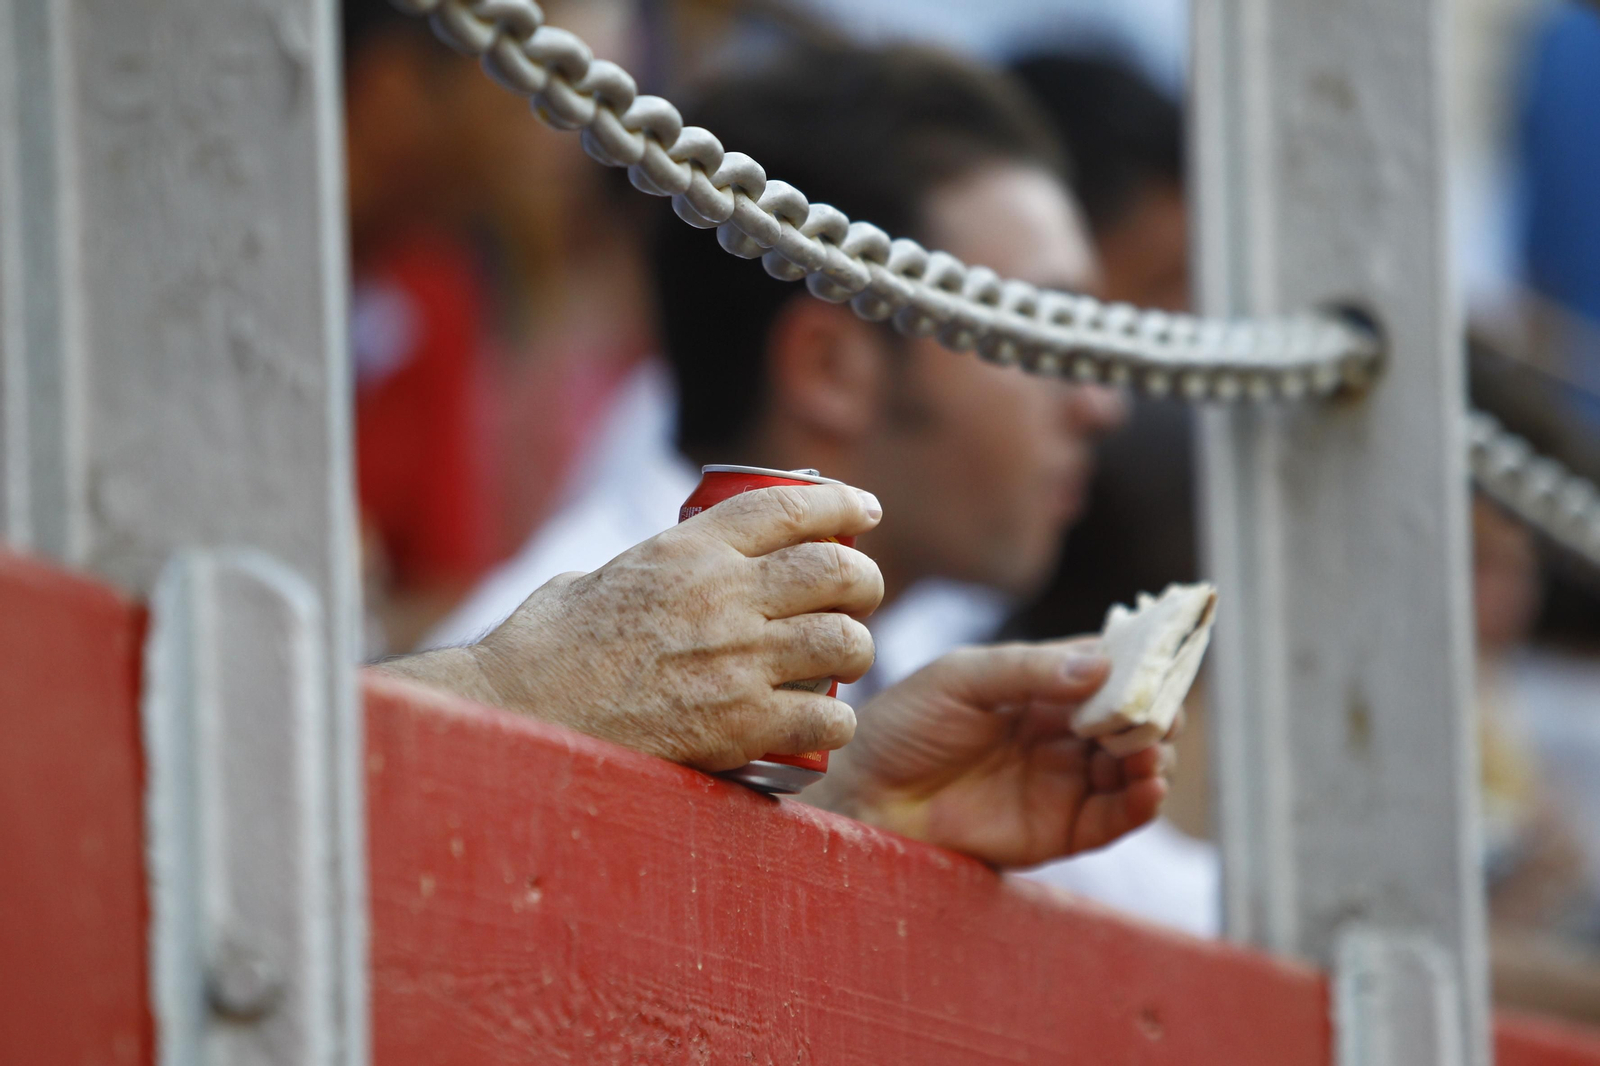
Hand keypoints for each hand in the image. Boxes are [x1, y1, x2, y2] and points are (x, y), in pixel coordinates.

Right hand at [379, 483, 884, 770]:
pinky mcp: (739, 726)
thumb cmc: (546, 647)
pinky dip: (838, 720)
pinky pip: (827, 718)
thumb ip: (653, 567)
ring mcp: (737, 662)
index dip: (839, 503)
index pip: (789, 507)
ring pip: (844, 641)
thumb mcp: (599, 575)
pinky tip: (827, 721)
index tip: (865, 510)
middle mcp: (723, 596)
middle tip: (863, 593)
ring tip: (848, 657)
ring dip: (857, 648)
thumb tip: (678, 570)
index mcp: (688, 550)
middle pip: (835, 570)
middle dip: (864, 580)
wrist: (521, 715)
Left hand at [810, 640, 1175, 867]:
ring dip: (1155, 755)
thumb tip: (1102, 665)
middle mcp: (1062, 731)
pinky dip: (1143, 801)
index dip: (1143, 664)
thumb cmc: (903, 726)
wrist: (864, 795)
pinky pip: (1117, 817)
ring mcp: (1064, 780)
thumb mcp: (962, 679)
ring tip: (1146, 747)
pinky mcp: (1060, 829)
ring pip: (1137, 766)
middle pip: (1134, 719)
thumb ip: (1029, 670)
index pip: (1112, 669)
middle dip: (1154, 712)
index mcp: (1043, 686)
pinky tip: (1148, 783)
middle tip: (1152, 712)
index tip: (1165, 660)